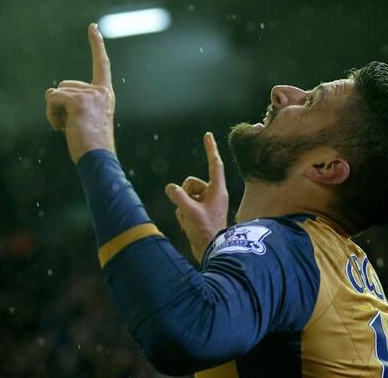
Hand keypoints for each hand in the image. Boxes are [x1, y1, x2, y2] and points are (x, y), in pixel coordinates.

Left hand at [45, 23, 115, 163]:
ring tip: (67, 129)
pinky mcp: (78, 101)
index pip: (102, 64)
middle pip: (65, 85)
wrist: (98, 159)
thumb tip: (50, 92)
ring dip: (54, 112)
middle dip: (60, 105)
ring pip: (56, 93)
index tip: (93, 27)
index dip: (97, 44)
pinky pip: (52, 100)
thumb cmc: (91, 145)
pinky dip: (50, 115)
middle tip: (71, 126)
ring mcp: (90, 95)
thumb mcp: (85, 119)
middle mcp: (100, 91)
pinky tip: (61, 129)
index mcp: (105, 94)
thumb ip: (72, 102)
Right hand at [165, 132, 228, 262]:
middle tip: (190, 211)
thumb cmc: (206, 231)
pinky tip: (188, 225)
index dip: (210, 148)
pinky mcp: (199, 212)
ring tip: (191, 221)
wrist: (212, 252)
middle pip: (191, 182)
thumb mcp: (189, 211)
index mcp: (218, 190)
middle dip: (184, 194)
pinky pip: (184, 206)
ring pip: (185, 195)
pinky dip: (182, 215)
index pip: (214, 164)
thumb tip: (170, 187)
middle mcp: (213, 194)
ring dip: (182, 207)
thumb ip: (178, 197)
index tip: (208, 135)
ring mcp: (205, 204)